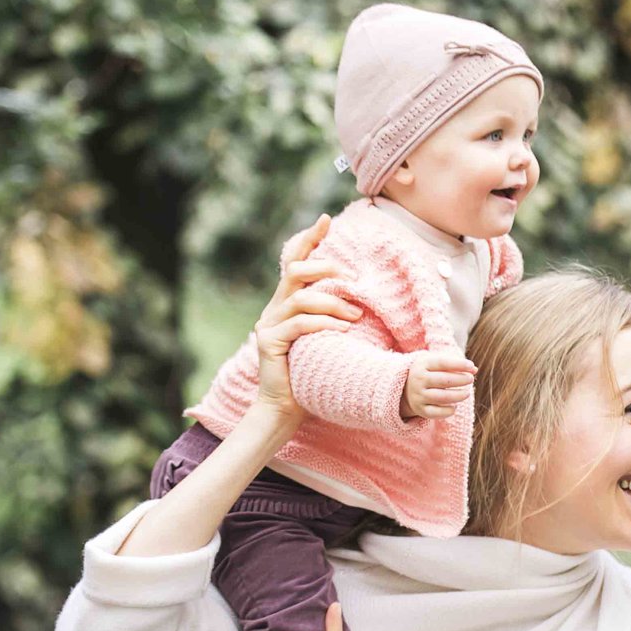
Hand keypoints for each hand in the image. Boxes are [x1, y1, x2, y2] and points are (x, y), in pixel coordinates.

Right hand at [251, 217, 360, 424]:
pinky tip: (341, 331)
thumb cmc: (312, 374)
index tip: (326, 220)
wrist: (285, 409)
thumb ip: (333, 317)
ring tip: (355, 316)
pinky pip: (299, 325)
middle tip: (350, 281)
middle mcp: (275, 308)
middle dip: (324, 269)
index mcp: (287, 303)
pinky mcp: (269, 342)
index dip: (308, 239)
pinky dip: (323, 324)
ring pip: (301, 298)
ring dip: (332, 304)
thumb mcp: (327, 339)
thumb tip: (362, 301)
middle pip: (294, 271)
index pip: (294, 260)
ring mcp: (269, 324)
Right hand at [402, 349, 476, 420]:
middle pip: (443, 380)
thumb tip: (475, 369)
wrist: (406, 388)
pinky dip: (448, 411)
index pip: (442, 363)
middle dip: (460, 380)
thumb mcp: (437, 364)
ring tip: (466, 393)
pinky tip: (455, 407)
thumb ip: (455, 364)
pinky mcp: (420, 409)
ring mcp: (418, 395)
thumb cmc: (429, 373)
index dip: (458, 364)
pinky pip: (436, 413)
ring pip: (441, 397)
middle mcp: (418, 380)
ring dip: (457, 396)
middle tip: (470, 379)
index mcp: (422, 365)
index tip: (472, 367)